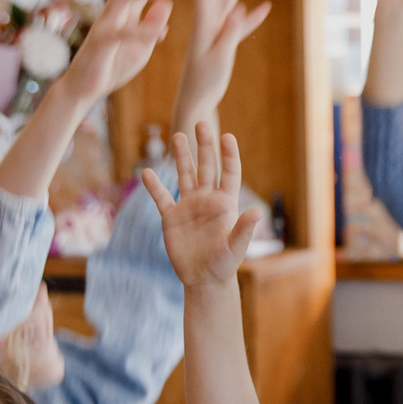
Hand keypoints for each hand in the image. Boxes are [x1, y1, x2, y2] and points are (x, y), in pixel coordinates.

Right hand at [56, 0, 174, 106]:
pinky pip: (122, 35)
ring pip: (122, 1)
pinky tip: (162, 33)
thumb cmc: (111, 67)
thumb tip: (166, 3)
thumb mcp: (141, 46)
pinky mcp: (101, 45)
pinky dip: (142, 33)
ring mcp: (104, 27)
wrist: (85, 89)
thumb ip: (152, 23)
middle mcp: (113, 14)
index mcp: (124, 14)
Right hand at [140, 123, 258, 288]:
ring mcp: (189, 206)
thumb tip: (256, 213)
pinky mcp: (172, 218)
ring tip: (177, 136)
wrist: (203, 280)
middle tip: (201, 123)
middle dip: (204, 145)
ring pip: (185, 175)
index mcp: (225, 203)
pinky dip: (154, 186)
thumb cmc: (224, 264)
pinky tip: (146, 172)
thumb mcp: (235, 247)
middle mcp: (207, 200)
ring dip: (181, 157)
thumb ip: (244, 229)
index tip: (227, 136)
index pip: (229, 173)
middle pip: (206, 167)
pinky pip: (162, 198)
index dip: (229, 155)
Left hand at [170, 0, 271, 132]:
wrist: (196, 101)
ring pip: (227, 4)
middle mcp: (208, 26)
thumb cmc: (204, 83)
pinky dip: (251, 17)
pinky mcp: (223, 45)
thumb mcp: (218, 58)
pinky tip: (263, 7)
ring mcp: (216, 34)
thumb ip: (228, 34)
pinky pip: (239, 27)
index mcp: (203, 28)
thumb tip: (238, 12)